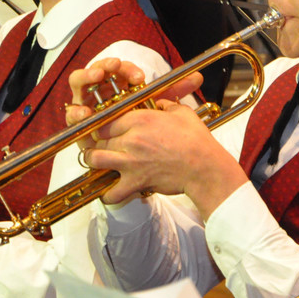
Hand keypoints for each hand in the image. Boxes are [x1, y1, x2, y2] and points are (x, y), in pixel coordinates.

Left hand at [66, 64, 242, 214]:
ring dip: (94, 161)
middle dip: (98, 142)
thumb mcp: (182, 113)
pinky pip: (111, 192)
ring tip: (98, 163)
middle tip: (102, 145)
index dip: (104, 125)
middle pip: (98, 138)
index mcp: (141, 119)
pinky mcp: (135, 181)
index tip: (105, 129)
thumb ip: (166, 104)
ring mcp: (130, 161)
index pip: (107, 119)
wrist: (204, 166)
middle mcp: (131, 138)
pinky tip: (110, 192)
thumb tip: (159, 103)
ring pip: (94, 159)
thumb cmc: (196, 139)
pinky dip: (108, 194)